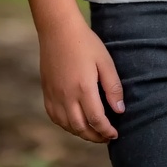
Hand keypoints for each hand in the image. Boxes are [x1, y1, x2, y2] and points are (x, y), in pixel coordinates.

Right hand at [38, 16, 124, 142]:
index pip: (96, 120)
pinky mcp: (47, 91)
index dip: (107, 131)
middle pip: (81, 128)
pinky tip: (74, 121)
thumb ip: (113, 87)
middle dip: (95, 136)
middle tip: (106, 136)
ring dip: (81, 133)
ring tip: (93, 130)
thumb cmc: (85, 42)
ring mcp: (54, 95)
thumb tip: (119, 110)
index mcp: (83, 88)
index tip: (115, 134)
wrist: (58, 29)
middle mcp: (67, 96)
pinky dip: (65, 125)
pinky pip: (55, 117)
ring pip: (67, 125)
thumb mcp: (105, 61)